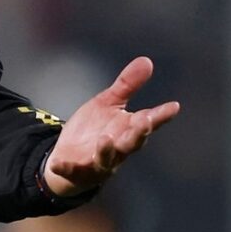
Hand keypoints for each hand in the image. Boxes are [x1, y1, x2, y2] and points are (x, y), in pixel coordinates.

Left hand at [44, 56, 179, 196]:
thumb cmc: (95, 129)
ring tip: (105, 138)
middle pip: (131, 143)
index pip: (147, 122)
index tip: (173, 106)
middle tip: (145, 121)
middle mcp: (117, 149)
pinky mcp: (77, 171)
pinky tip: (57, 164)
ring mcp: (98, 162)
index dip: (160, 116)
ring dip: (107, 150)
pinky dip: (66, 168)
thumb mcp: (107, 103)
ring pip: (106, 159)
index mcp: (126, 130)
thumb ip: (126, 85)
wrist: (69, 156)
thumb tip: (147, 60)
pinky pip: (72, 171)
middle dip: (138, 134)